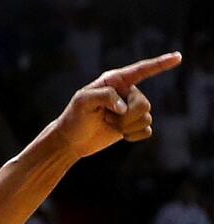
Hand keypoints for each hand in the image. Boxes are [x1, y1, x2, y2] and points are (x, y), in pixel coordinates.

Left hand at [52, 52, 180, 158]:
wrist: (70, 140)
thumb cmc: (74, 117)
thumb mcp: (82, 101)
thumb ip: (104, 96)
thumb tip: (124, 107)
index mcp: (116, 80)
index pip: (142, 70)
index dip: (161, 63)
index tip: (178, 57)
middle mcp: (127, 92)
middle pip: (144, 103)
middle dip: (125, 116)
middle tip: (105, 117)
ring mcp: (131, 109)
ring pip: (146, 117)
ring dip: (125, 126)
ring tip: (107, 123)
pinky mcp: (133, 125)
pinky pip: (147, 130)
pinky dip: (133, 135)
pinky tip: (120, 135)